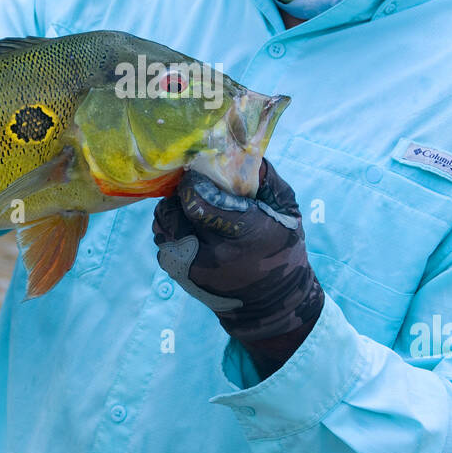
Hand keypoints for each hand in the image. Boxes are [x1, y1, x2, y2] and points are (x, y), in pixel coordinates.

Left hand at [152, 159, 322, 345]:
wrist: (269, 304)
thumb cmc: (282, 250)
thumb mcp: (288, 213)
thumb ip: (268, 179)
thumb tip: (242, 148)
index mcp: (242, 234)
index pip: (197, 200)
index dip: (196, 182)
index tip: (204, 175)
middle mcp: (209, 253)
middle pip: (175, 207)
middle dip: (186, 193)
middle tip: (201, 190)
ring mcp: (188, 265)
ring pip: (164, 219)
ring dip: (177, 210)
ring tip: (198, 212)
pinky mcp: (175, 271)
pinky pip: (163, 235)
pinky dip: (174, 227)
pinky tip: (194, 230)